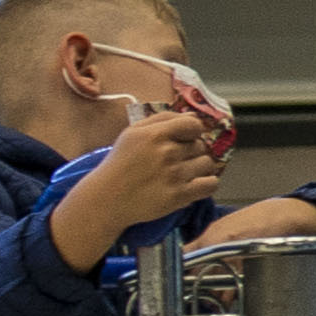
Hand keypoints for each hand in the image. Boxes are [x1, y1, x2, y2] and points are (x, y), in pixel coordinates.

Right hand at [53, 109, 233, 269]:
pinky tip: (192, 185)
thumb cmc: (119, 164)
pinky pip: (211, 184)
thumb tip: (192, 115)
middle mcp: (166, 152)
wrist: (105, 199)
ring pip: (207, 164)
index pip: (194, 125)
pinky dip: (206, 184)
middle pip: (201, 146)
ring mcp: (174, 175)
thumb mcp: (132, 133)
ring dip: (199, 169)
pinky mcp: (179, 195)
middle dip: (190, 152)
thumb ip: (162, 119)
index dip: (192, 132)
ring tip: (182, 174)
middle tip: (174, 161)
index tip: (183, 140)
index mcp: (154, 134)